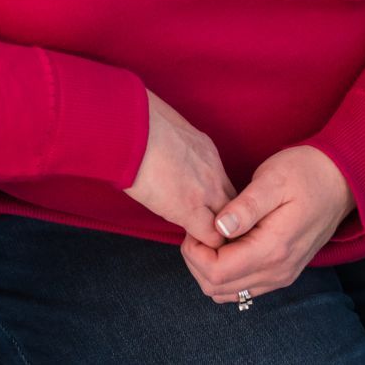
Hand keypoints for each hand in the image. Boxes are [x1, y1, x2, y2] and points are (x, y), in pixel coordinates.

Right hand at [124, 90, 237, 248]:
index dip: (214, 198)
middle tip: (209, 230)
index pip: (221, 181)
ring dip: (216, 232)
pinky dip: (205, 244)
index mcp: (205, 149)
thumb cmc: (135, 119)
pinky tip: (192, 245)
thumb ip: (170, 143)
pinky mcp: (189, 209)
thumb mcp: (163, 125)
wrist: (130, 125)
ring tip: (202, 242)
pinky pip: (211, 237)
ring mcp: (205, 190)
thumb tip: (158, 148)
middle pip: (234, 203)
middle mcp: (212, 170)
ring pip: (228, 222)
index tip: (201, 206)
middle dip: (224, 218)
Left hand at [179, 146, 353, 303]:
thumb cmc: (304, 173)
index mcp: (273, 249)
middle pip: (216, 288)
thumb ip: (244, 207)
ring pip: (228, 293)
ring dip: (209, 268)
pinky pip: (243, 287)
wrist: (339, 181)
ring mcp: (281, 275)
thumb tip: (219, 227)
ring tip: (211, 234)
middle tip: (198, 228)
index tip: (195, 225)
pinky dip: (225, 272)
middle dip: (196, 261)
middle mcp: (278, 271)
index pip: (216, 272)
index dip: (194, 252)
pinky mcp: (282, 272)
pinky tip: (227, 242)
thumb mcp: (272, 179)